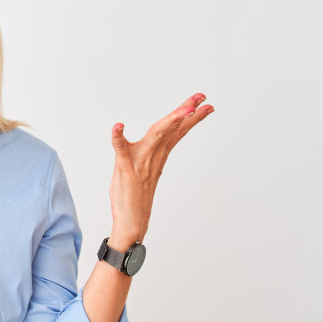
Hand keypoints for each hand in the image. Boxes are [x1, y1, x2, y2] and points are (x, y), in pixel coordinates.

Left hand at [108, 93, 213, 245]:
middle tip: (203, 98)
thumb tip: (157, 143)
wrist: (131, 223)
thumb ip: (152, 155)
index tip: (204, 104)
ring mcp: (140, 162)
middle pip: (172, 129)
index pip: (176, 132)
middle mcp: (153, 157)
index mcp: (158, 157)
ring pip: (156, 134)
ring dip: (170, 120)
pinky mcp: (124, 169)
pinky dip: (117, 137)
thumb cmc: (134, 199)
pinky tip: (118, 126)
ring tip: (186, 108)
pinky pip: (120, 149)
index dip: (190, 117)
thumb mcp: (147, 171)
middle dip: (187, 111)